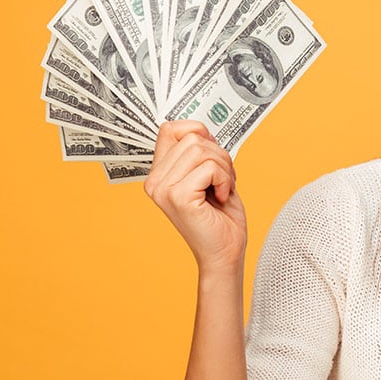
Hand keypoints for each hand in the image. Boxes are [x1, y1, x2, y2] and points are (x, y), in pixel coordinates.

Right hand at [144, 120, 246, 273]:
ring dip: (224, 168)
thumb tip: (201, 128)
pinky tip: (221, 198)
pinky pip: (210, 168)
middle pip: (193, 137)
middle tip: (222, 180)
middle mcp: (155, 180)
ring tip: (221, 189)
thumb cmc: (220, 216)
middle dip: (219, 155)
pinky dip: (226, 180)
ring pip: (202, 150)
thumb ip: (200, 151)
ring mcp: (163, 189)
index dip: (199, 133)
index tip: (212, 157)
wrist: (225, 252)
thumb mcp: (210, 174)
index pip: (171, 128)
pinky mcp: (178, 197)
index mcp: (159, 173)